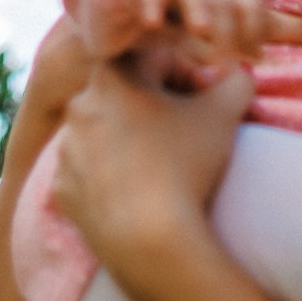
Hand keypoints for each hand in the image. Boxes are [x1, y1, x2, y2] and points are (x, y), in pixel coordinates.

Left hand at [51, 57, 254, 274]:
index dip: (190, 79)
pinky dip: (113, 177)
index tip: (207, 105)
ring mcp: (66, 148)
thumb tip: (239, 74)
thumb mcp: (224, 113)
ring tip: (164, 166)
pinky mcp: (62, 187)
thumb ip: (236, 82)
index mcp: (113, 74)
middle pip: (129, 94)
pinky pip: (91, 172)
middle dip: (159, 108)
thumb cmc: (186, 165)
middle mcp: (79, 103)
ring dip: (134, 140)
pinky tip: (139, 193)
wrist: (150, 239)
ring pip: (107, 133)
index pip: (159, 61)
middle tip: (188, 134)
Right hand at [136, 0, 263, 66]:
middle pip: (222, 3)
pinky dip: (153, 3)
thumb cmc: (189, 3)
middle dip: (226, 34)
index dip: (255, 30)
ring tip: (201, 28)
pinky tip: (153, 23)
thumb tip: (259, 56)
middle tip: (223, 70)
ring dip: (198, 7)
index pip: (250, 6)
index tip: (254, 59)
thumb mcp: (215, 20)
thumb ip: (235, 37)